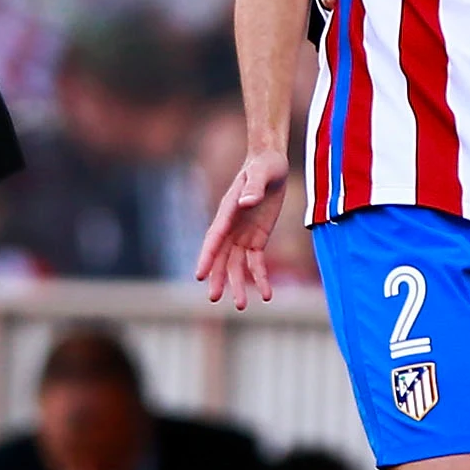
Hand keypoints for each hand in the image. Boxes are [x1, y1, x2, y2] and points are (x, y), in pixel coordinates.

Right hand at [194, 149, 293, 302]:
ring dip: (237, 285)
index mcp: (228, 211)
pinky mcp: (256, 240)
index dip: (206, 257)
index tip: (198, 275)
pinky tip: (267, 295)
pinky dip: (260, 278)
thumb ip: (254, 188)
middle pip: (221, 257)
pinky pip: (256, 263)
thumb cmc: (264, 165)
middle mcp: (231, 227)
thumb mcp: (262, 173)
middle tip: (214, 299)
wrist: (271, 164)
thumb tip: (245, 202)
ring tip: (240, 306)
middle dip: (217, 278)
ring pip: (235, 265)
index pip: (214, 238)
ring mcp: (242, 235)